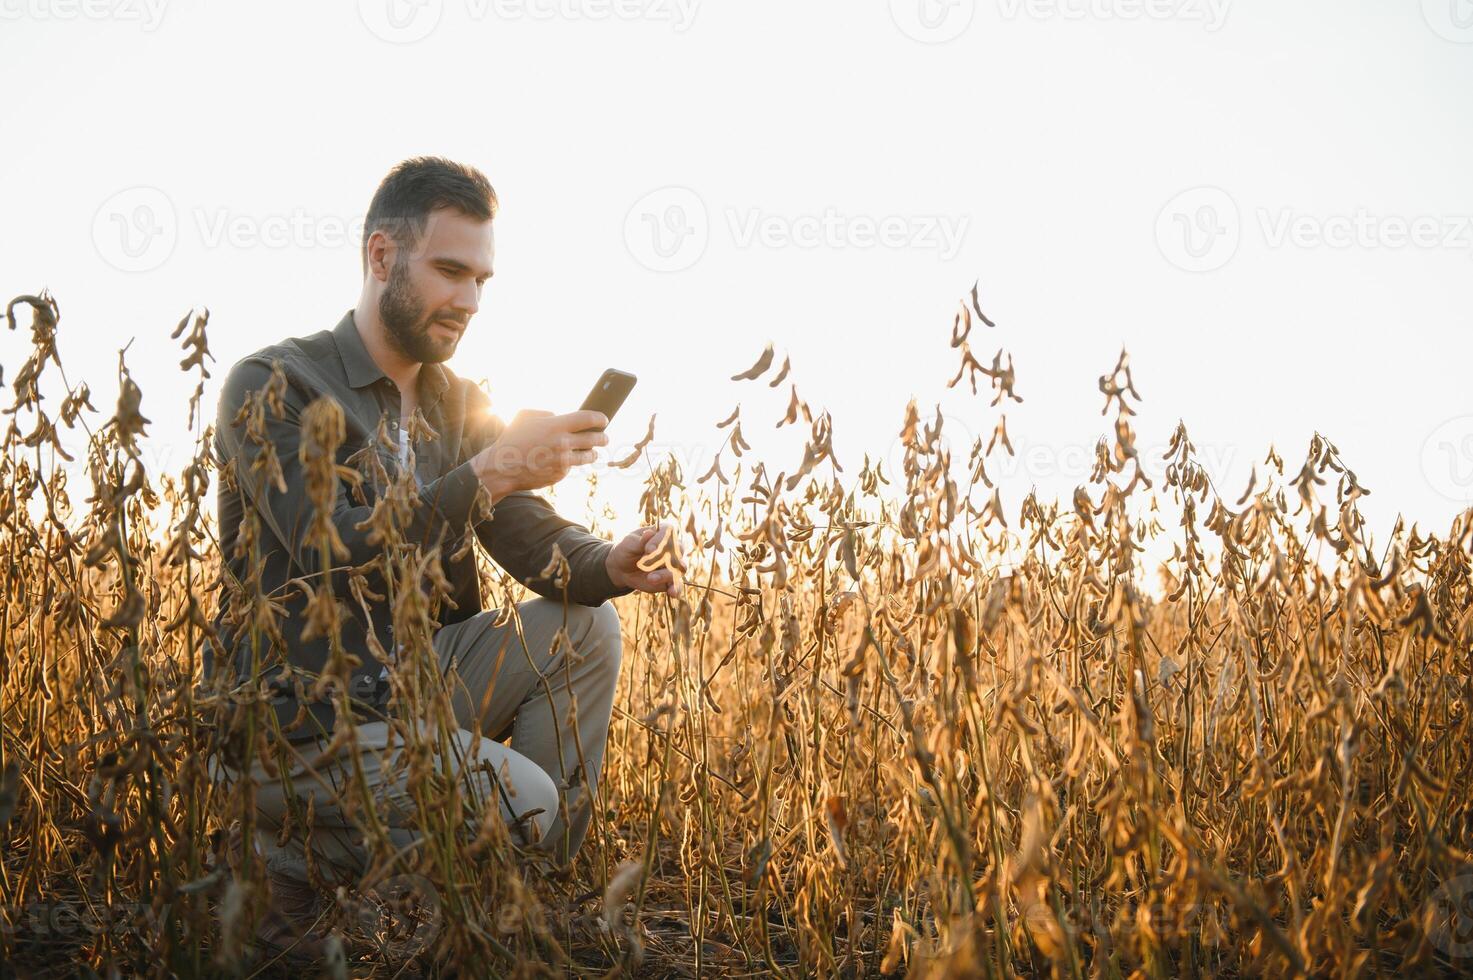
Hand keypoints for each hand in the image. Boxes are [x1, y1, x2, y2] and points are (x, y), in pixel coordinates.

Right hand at [473, 409, 608, 503]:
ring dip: (592, 453)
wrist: (501, 468)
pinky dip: (570, 464)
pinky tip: (564, 461)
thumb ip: (546, 413)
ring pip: (588, 456)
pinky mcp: (560, 474)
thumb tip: (560, 416)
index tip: (604, 420)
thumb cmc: (512, 439)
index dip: (600, 419)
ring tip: (592, 451)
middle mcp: (563, 443)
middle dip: (603, 438)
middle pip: (595, 439)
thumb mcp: (525, 416)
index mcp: (556, 425)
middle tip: (605, 437)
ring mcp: (563, 461)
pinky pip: (571, 467)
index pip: (588, 419)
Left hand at [606, 522, 685, 596]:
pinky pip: (677, 585)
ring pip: (678, 568)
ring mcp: (672, 565)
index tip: (648, 549)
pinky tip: (671, 593)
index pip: (669, 532)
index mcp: (662, 533)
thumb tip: (649, 533)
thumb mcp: (629, 543)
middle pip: (679, 549)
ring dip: (665, 574)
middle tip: (648, 560)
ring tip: (650, 578)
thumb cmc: (626, 550)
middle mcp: (671, 548)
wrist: (621, 568)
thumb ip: (640, 541)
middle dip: (665, 557)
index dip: (661, 540)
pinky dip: (676, 589)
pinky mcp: (669, 580)